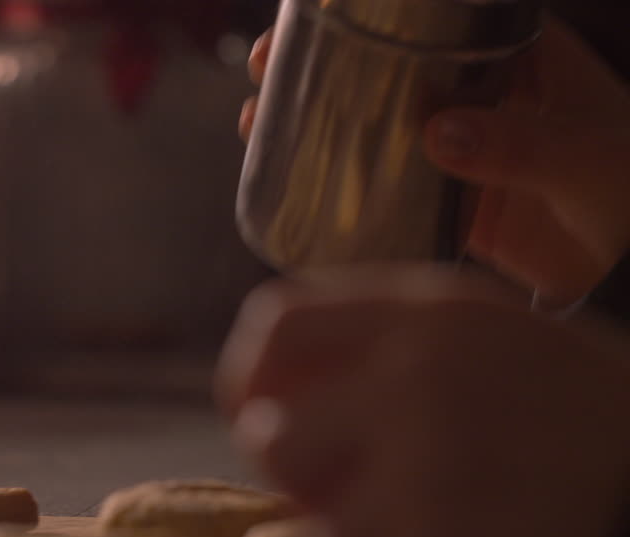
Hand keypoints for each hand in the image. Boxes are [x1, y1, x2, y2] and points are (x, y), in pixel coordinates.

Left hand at [216, 266, 629, 536]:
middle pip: (276, 439)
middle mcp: (419, 375)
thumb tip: (286, 406)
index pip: (277, 324)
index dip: (254, 383)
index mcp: (437, 315)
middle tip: (389, 514)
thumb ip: (401, 361)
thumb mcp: (515, 353)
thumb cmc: (612, 441)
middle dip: (316, 490)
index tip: (265, 420)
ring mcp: (428, 461)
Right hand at [242, 22, 629, 303]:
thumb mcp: (587, 156)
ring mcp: (449, 154)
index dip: (363, 18)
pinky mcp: (438, 207)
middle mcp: (470, 100)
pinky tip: (289, 190)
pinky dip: (330, 190)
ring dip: (306, 126)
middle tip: (260, 71)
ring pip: (365, 130)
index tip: (307, 22)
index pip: (427, 22)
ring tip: (254, 124)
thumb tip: (436, 133)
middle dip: (312, 67)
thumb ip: (524, 145)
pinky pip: (374, 192)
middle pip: (377, 72)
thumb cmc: (629, 187)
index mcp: (511, 58)